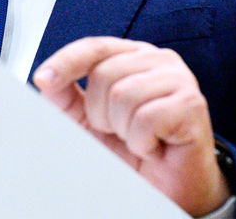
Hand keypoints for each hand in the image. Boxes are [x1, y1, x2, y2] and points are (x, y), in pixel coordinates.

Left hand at [32, 37, 229, 216]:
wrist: (166, 189)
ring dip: (123, 129)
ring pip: (123, 95)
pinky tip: (153, 148)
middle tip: (120, 132)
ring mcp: (179, 79)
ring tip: (138, 139)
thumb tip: (46, 78)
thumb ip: (66, 95)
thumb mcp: (88, 119)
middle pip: (104, 74)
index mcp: (134, 56)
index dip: (65, 62)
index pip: (94, 47)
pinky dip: (142, 142)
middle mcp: (158, 60)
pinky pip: (146, 119)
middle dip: (101, 113)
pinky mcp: (191, 104)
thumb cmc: (132, 150)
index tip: (43, 79)